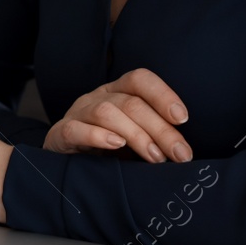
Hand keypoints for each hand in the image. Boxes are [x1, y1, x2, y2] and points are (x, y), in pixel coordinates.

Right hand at [43, 68, 192, 163]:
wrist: (67, 164)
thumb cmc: (109, 152)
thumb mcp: (135, 140)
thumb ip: (155, 138)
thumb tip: (185, 151)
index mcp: (117, 92)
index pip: (139, 80)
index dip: (162, 94)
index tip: (183, 118)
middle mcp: (96, 97)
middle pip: (130, 103)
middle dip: (160, 129)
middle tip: (180, 154)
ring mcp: (77, 114)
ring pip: (106, 112)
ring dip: (136, 135)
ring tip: (155, 158)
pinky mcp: (60, 134)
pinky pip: (76, 130)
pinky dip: (97, 136)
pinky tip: (116, 146)